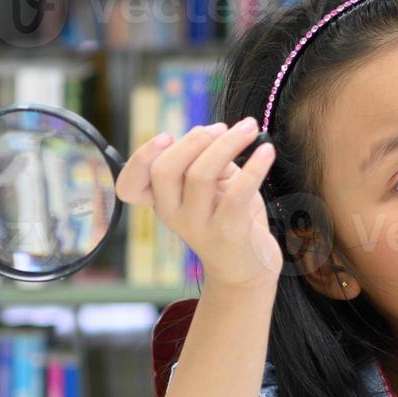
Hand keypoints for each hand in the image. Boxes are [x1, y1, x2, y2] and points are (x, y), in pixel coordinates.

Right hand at [114, 118, 280, 290]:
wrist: (248, 269)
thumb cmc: (231, 219)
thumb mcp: (214, 187)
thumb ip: (206, 160)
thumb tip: (211, 132)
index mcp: (163, 201)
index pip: (130, 184)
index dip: (141, 157)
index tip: (167, 136)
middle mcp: (172, 215)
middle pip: (166, 169)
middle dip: (195, 140)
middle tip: (223, 127)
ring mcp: (197, 227)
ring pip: (200, 175)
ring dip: (227, 144)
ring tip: (249, 129)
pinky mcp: (228, 233)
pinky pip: (237, 194)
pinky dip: (254, 167)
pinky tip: (267, 151)